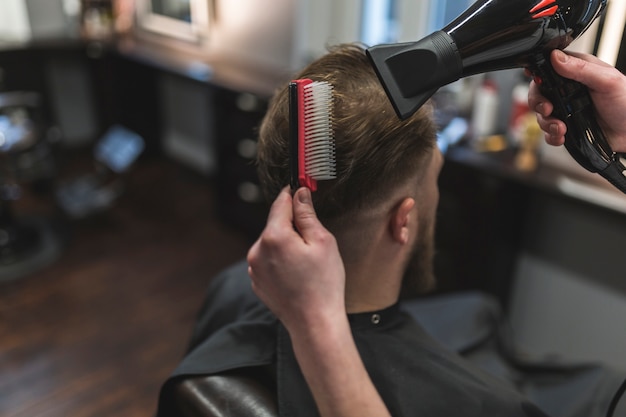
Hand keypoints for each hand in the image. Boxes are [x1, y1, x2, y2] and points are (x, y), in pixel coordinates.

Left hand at [248, 187, 390, 416]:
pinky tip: (297, 274)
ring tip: (307, 263)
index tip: (299, 187)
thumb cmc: (324, 283)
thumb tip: (299, 193)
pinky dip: (280, 261)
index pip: (280, 203)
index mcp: (274, 236)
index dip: (291, 194)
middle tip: (314, 240)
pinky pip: (268, 260)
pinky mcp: (256, 281)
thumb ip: (307, 215)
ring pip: (271, 243)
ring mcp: (253, 267)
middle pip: (275, 224)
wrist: (314, 323)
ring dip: (286, 244)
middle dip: (292, 225)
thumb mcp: (323, 242)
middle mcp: (257, 249)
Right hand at [528, 50, 625, 152]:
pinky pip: (547, 133)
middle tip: (548, 109)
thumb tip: (556, 57)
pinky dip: (551, 136)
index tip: (534, 78)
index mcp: (577, 73)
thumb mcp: (607, 81)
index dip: (537, 72)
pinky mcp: (565, 127)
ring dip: (546, 123)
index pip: (549, 67)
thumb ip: (581, 68)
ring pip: (540, 115)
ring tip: (561, 128)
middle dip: (538, 103)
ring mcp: (565, 110)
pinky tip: (562, 136)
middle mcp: (567, 91)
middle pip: (538, 93)